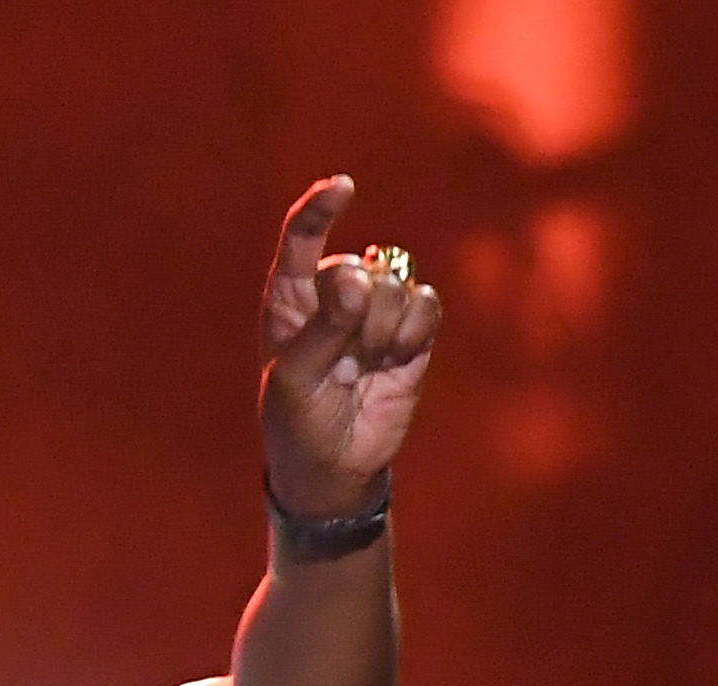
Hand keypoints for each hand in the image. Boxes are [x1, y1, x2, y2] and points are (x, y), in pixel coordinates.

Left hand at [259, 175, 441, 517]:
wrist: (334, 466)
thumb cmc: (297, 420)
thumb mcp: (295, 377)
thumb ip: (325, 326)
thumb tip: (358, 277)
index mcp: (292, 297)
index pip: (303, 238)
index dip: (321, 208)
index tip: (342, 187)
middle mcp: (335, 295)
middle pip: (362, 268)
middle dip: (359, 312)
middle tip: (343, 358)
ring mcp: (375, 311)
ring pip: (396, 285)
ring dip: (385, 329)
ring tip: (366, 364)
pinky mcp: (411, 333)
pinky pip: (426, 305)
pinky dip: (415, 331)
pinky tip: (396, 359)